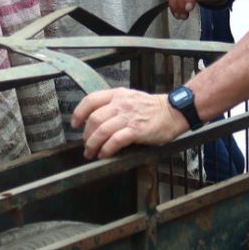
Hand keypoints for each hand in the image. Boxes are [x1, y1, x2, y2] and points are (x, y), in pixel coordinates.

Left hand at [71, 87, 186, 159]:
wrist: (174, 112)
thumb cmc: (152, 108)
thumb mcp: (130, 98)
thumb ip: (114, 105)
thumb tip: (97, 120)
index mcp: (117, 94)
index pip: (90, 100)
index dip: (79, 113)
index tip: (75, 124)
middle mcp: (121, 104)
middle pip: (94, 119)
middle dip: (86, 135)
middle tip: (86, 145)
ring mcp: (128, 117)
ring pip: (101, 131)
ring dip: (92, 145)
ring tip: (91, 153)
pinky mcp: (136, 130)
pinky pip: (115, 141)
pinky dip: (106, 150)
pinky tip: (104, 155)